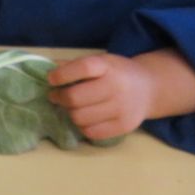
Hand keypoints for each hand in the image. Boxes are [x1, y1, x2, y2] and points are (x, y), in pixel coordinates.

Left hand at [48, 49, 194, 140]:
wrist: (149, 88)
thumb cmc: (115, 72)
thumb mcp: (99, 61)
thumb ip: (73, 65)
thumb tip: (46, 69)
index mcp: (108, 66)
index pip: (83, 68)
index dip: (62, 74)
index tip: (50, 79)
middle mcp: (116, 87)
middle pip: (75, 98)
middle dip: (59, 97)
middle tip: (55, 96)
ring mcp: (122, 108)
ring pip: (80, 117)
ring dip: (69, 113)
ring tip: (70, 107)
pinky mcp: (124, 126)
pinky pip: (91, 132)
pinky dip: (81, 126)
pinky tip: (83, 118)